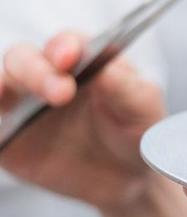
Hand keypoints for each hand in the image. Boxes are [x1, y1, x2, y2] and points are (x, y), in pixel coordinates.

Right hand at [0, 32, 164, 211]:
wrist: (126, 174)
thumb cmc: (136, 128)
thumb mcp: (143, 108)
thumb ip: (127, 88)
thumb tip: (109, 69)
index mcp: (84, 59)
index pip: (67, 43)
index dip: (65, 47)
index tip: (70, 58)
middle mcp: (47, 74)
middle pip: (24, 58)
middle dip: (36, 71)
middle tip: (62, 93)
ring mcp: (23, 104)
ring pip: (0, 84)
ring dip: (1, 87)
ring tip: (8, 99)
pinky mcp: (7, 136)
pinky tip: (0, 131)